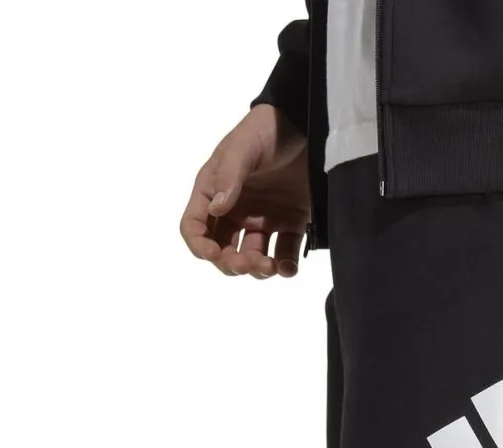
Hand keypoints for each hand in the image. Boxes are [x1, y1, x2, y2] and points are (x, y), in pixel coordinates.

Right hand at [179, 105, 309, 278]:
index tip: (213, 255)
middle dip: (231, 263)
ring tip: (269, 266)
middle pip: (223, 249)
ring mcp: (262, 218)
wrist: (307, 123)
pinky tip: (287, 268)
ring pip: (252, 257)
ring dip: (257, 269)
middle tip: (247, 264)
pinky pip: (283, 253)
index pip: (195, 226)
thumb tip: (216, 210)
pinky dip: (284, 266)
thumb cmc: (267, 130)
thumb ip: (229, 177)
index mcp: (214, 191)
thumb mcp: (243, 147)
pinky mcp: (290, 223)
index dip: (200, 245)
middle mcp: (235, 209)